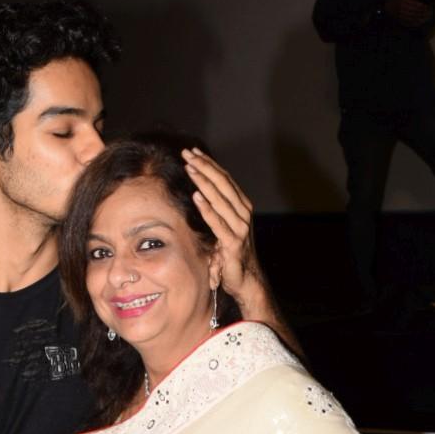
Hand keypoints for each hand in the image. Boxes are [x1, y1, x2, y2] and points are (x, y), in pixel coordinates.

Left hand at [182, 148, 263, 307]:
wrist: (247, 281)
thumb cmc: (233, 255)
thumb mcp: (225, 228)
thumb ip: (217, 211)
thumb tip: (200, 194)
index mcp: (242, 207)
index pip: (225, 179)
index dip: (209, 164)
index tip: (194, 152)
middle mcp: (243, 214)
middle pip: (223, 183)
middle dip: (204, 166)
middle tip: (188, 154)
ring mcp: (240, 228)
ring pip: (220, 198)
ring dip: (204, 181)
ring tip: (190, 167)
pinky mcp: (233, 243)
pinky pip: (218, 222)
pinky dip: (207, 209)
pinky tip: (197, 196)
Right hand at [383, 0, 432, 27]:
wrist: (385, 8)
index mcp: (402, 1)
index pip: (414, 4)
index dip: (421, 6)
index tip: (427, 6)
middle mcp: (401, 9)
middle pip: (414, 11)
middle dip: (422, 13)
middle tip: (429, 13)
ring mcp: (401, 16)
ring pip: (412, 18)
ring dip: (420, 18)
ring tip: (426, 18)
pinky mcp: (400, 21)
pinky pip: (408, 23)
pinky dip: (415, 23)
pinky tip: (420, 22)